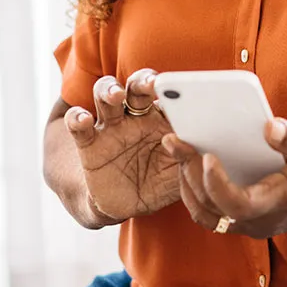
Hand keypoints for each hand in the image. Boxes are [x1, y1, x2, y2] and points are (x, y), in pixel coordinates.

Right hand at [65, 70, 179, 223]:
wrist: (126, 205)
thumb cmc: (158, 183)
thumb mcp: (179, 175)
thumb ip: (192, 162)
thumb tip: (208, 151)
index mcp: (161, 119)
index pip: (166, 96)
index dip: (173, 90)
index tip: (181, 89)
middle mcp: (135, 117)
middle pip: (136, 87)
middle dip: (143, 81)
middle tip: (152, 84)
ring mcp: (111, 127)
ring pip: (105, 95)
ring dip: (109, 90)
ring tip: (115, 96)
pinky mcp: (89, 143)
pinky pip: (79, 125)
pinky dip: (77, 118)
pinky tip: (84, 120)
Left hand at [163, 118, 286, 238]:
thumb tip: (269, 126)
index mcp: (280, 204)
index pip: (237, 205)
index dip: (216, 184)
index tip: (207, 155)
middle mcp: (261, 221)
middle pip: (212, 208)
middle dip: (188, 173)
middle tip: (174, 140)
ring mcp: (252, 225)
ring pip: (206, 214)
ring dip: (186, 183)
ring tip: (176, 149)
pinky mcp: (246, 220)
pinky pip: (211, 213)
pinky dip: (195, 190)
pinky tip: (190, 163)